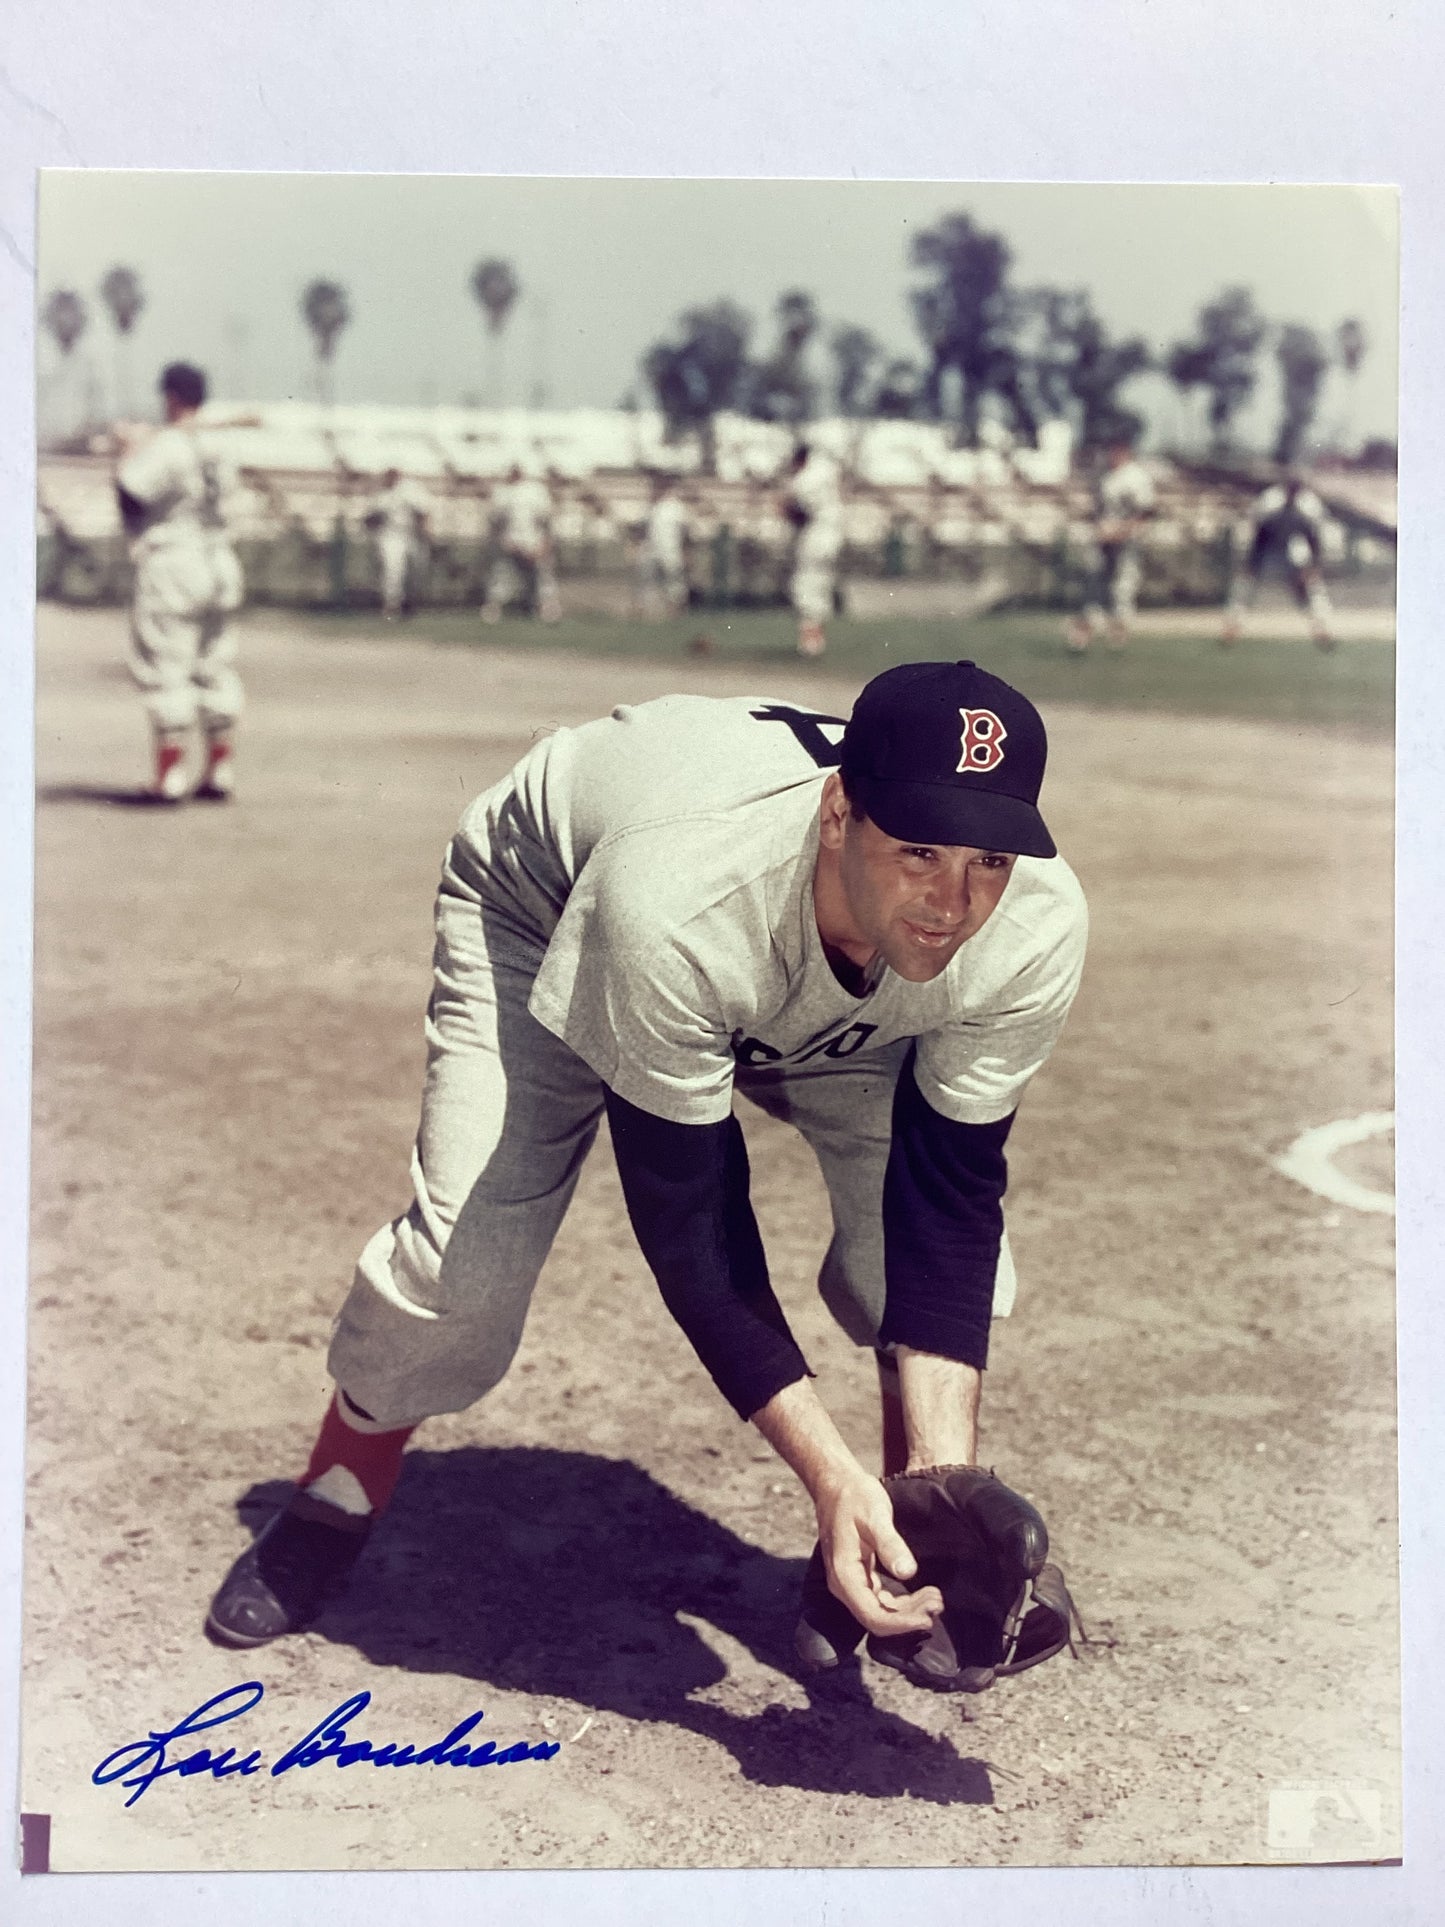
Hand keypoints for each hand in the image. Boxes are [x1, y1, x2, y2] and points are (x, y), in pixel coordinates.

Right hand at [815, 1469, 942, 1637]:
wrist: (836, 1484)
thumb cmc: (855, 1497)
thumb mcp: (875, 1516)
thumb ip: (890, 1545)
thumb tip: (907, 1572)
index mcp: (844, 1574)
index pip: (873, 1615)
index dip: (901, 1624)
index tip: (928, 1618)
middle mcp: (844, 1585)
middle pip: (878, 1618)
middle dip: (910, 1617)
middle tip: (939, 1604)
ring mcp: (851, 1583)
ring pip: (881, 1611)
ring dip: (909, 1611)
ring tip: (936, 1599)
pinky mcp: (860, 1577)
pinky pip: (881, 1600)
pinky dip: (903, 1602)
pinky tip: (923, 1594)